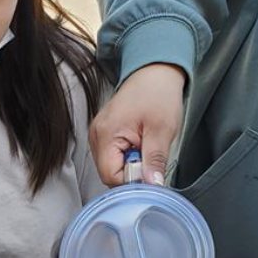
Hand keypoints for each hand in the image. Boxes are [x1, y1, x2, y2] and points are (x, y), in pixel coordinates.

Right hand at [89, 63, 186, 185]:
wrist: (154, 73)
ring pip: (111, 166)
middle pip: (109, 173)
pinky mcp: (104, 134)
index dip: (132, 180)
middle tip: (149, 152)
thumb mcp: (162, 130)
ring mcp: (98, 135)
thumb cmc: (157, 94)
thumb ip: (155, 160)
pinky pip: (113, 156)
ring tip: (144, 144)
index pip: (111, 176)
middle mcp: (96, 136)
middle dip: (132, 171)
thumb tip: (152, 184)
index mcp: (105, 134)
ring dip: (131, 163)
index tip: (149, 169)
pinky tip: (138, 142)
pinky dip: (128, 155)